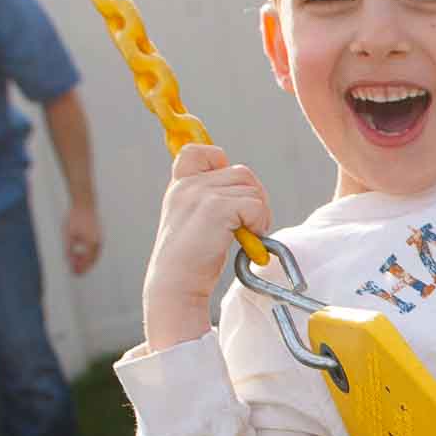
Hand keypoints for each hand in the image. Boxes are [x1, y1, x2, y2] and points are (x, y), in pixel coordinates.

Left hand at [64, 201, 102, 274]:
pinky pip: (95, 249)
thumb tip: (70, 260)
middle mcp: (98, 243)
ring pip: (95, 255)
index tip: (74, 274)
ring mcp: (100, 239)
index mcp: (92, 244)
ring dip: (87, 261)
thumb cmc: (75, 218)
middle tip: (76, 272)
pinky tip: (81, 254)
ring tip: (77, 264)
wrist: (84, 204)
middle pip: (92, 260)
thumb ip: (69, 249)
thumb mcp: (68, 235)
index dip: (80, 269)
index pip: (87, 261)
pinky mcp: (98, 235)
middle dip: (85, 267)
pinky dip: (89, 254)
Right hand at [142, 144, 272, 351]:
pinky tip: (248, 239)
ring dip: (259, 212)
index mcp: (180, 185)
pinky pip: (255, 204)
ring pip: (252, 188)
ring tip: (248, 234)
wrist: (176, 285)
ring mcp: (200, 194)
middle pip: (241, 172)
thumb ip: (209, 198)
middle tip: (250, 224)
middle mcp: (188, 185)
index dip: (221, 162)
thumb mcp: (194, 220)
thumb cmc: (192, 259)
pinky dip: (259, 222)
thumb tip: (245, 184)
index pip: (199, 151)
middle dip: (254, 197)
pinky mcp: (215, 208)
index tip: (231, 190)